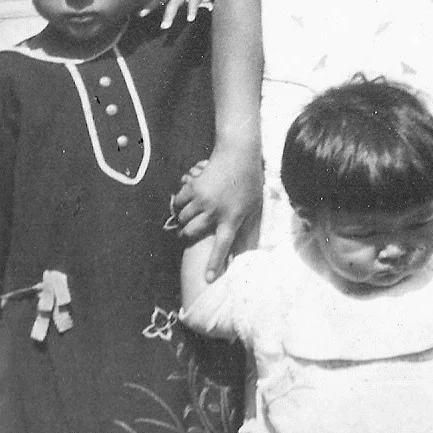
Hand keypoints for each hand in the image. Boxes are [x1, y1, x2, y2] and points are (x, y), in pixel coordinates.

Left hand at [133, 0, 214, 27]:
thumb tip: (143, 6)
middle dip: (149, 6)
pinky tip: (190, 19)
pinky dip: (191, 10)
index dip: (139, 2)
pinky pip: (194, 2)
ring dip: (169, 15)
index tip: (127, 10)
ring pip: (175, 3)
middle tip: (139, 15)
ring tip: (164, 27)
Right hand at [172, 149, 262, 280]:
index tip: (206, 279)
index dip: (213, 264)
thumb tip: (249, 251)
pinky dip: (179, 205)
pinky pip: (178, 201)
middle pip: (192, 233)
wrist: (238, 154)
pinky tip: (185, 203)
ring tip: (187, 218)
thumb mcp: (254, 207)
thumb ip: (248, 228)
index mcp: (232, 218)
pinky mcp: (193, 187)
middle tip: (186, 236)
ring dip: (184, 221)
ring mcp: (202, 199)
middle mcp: (215, 212)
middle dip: (187, 237)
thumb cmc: (249, 181)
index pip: (222, 247)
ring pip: (183, 218)